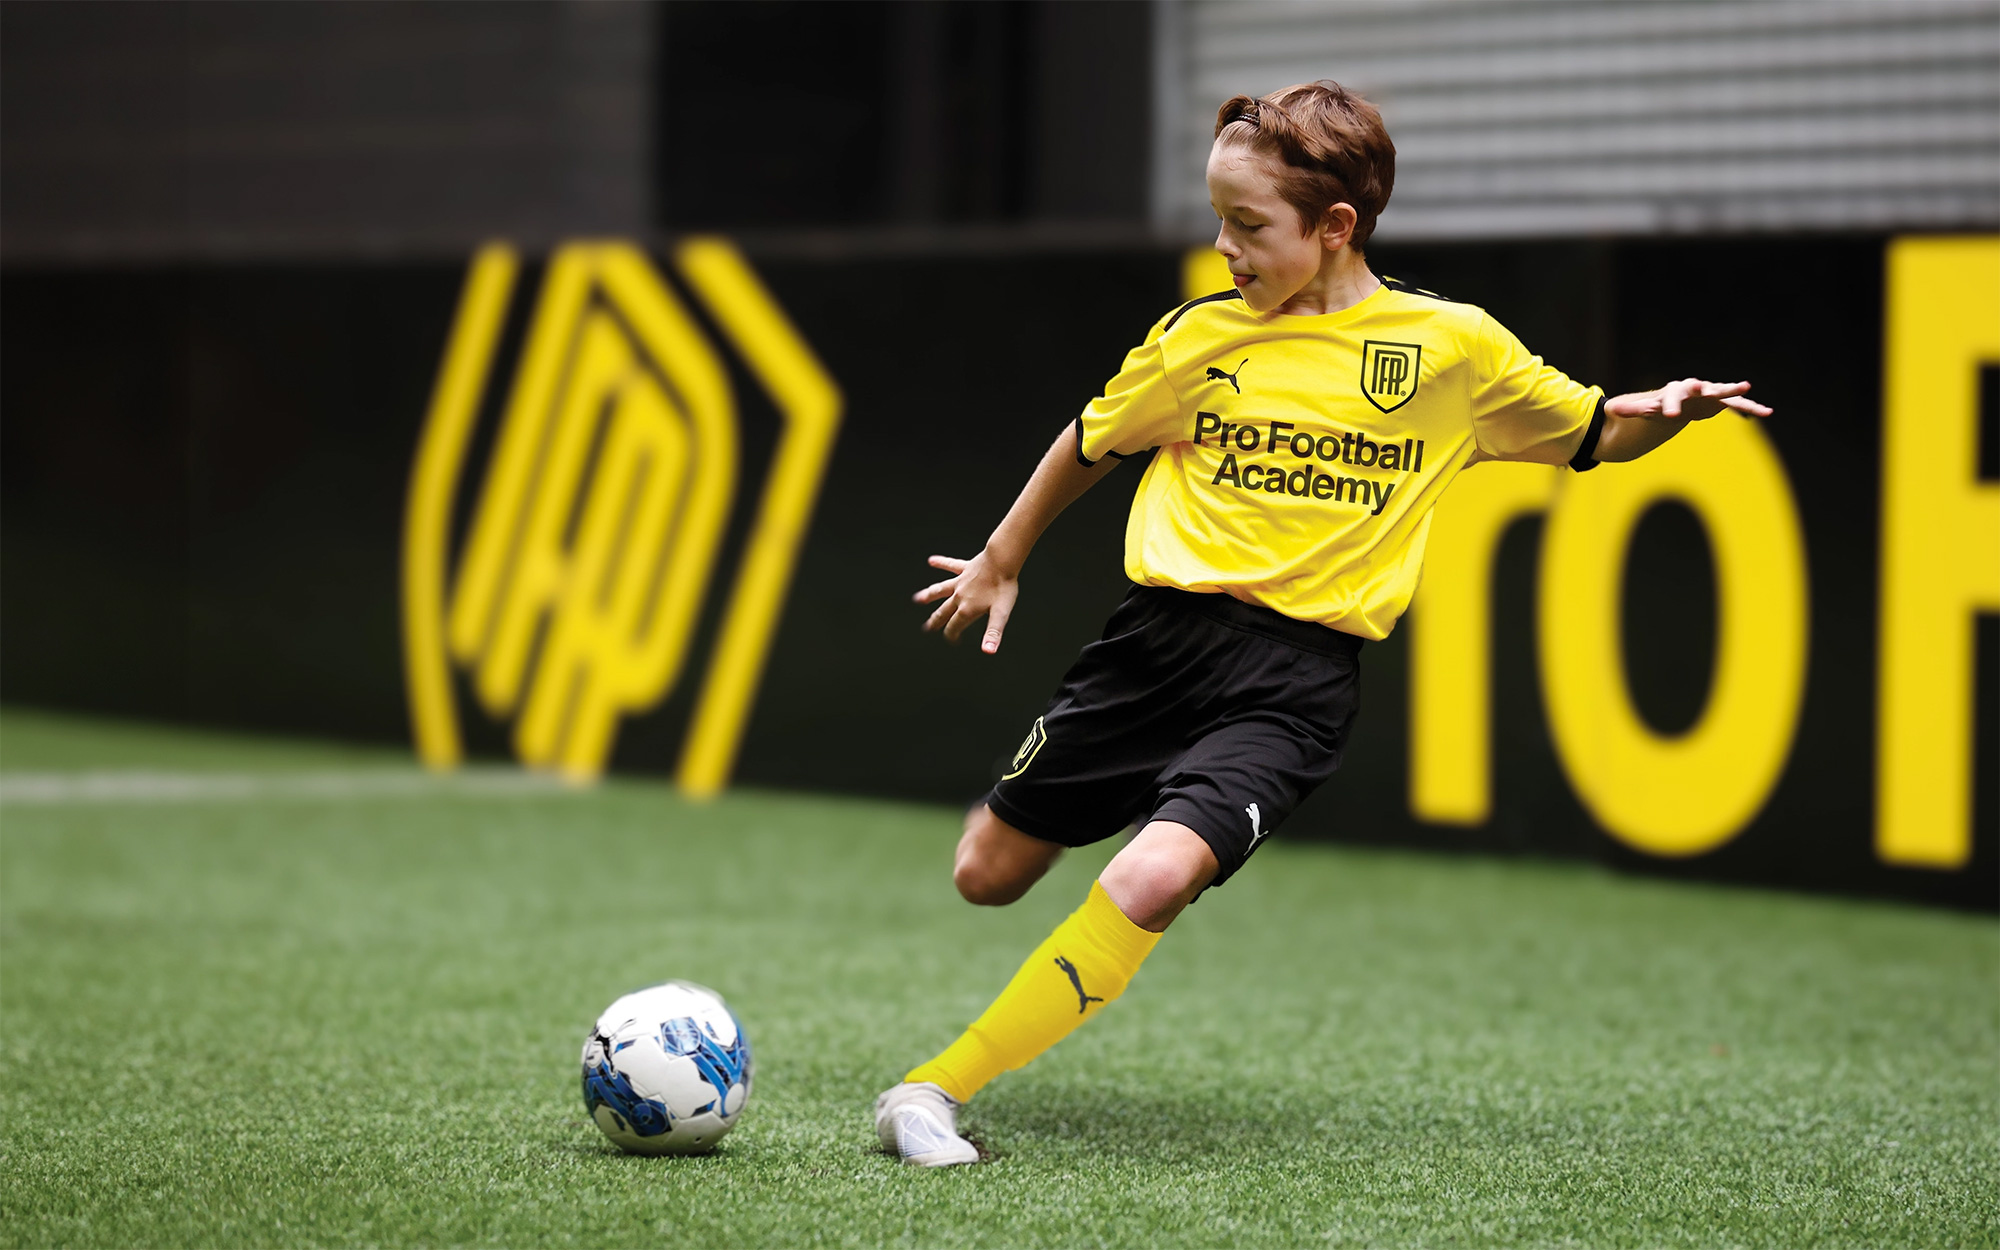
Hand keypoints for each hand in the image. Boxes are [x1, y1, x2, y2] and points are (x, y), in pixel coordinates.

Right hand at [913, 551, 1018, 653]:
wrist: (1002, 561)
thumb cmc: (1003, 586)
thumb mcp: (1001, 613)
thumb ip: (993, 633)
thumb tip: (989, 651)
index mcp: (967, 609)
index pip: (954, 626)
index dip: (952, 635)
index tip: (951, 640)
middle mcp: (959, 596)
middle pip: (943, 611)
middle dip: (935, 621)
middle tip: (927, 628)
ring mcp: (960, 581)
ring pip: (940, 590)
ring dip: (928, 595)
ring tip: (917, 599)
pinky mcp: (964, 568)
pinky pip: (950, 565)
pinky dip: (940, 563)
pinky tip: (932, 560)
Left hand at [1609, 378, 1772, 421]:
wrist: (1678, 403)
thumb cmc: (1660, 406)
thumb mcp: (1645, 409)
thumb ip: (1631, 409)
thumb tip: (1613, 409)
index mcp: (1675, 391)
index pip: (1671, 397)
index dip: (1670, 405)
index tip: (1670, 416)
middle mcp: (1695, 389)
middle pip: (1701, 388)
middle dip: (1706, 389)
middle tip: (1709, 391)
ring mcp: (1710, 394)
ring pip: (1724, 393)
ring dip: (1735, 393)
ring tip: (1747, 389)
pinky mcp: (1721, 403)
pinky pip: (1737, 405)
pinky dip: (1750, 408)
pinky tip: (1767, 412)